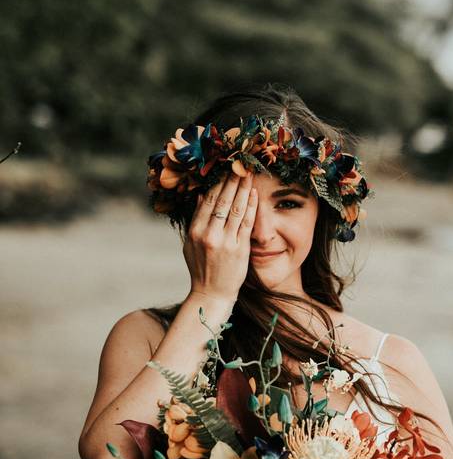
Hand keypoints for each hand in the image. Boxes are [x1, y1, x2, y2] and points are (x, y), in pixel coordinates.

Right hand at [182, 173, 257, 309]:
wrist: (212, 294)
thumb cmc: (202, 268)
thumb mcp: (191, 245)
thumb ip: (195, 221)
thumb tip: (200, 196)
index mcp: (195, 232)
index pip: (207, 201)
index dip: (217, 183)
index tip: (224, 169)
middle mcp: (208, 234)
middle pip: (221, 200)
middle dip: (231, 181)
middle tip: (238, 164)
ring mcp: (225, 241)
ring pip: (235, 208)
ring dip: (242, 188)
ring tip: (248, 173)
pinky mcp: (240, 248)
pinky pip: (246, 222)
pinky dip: (251, 206)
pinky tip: (254, 193)